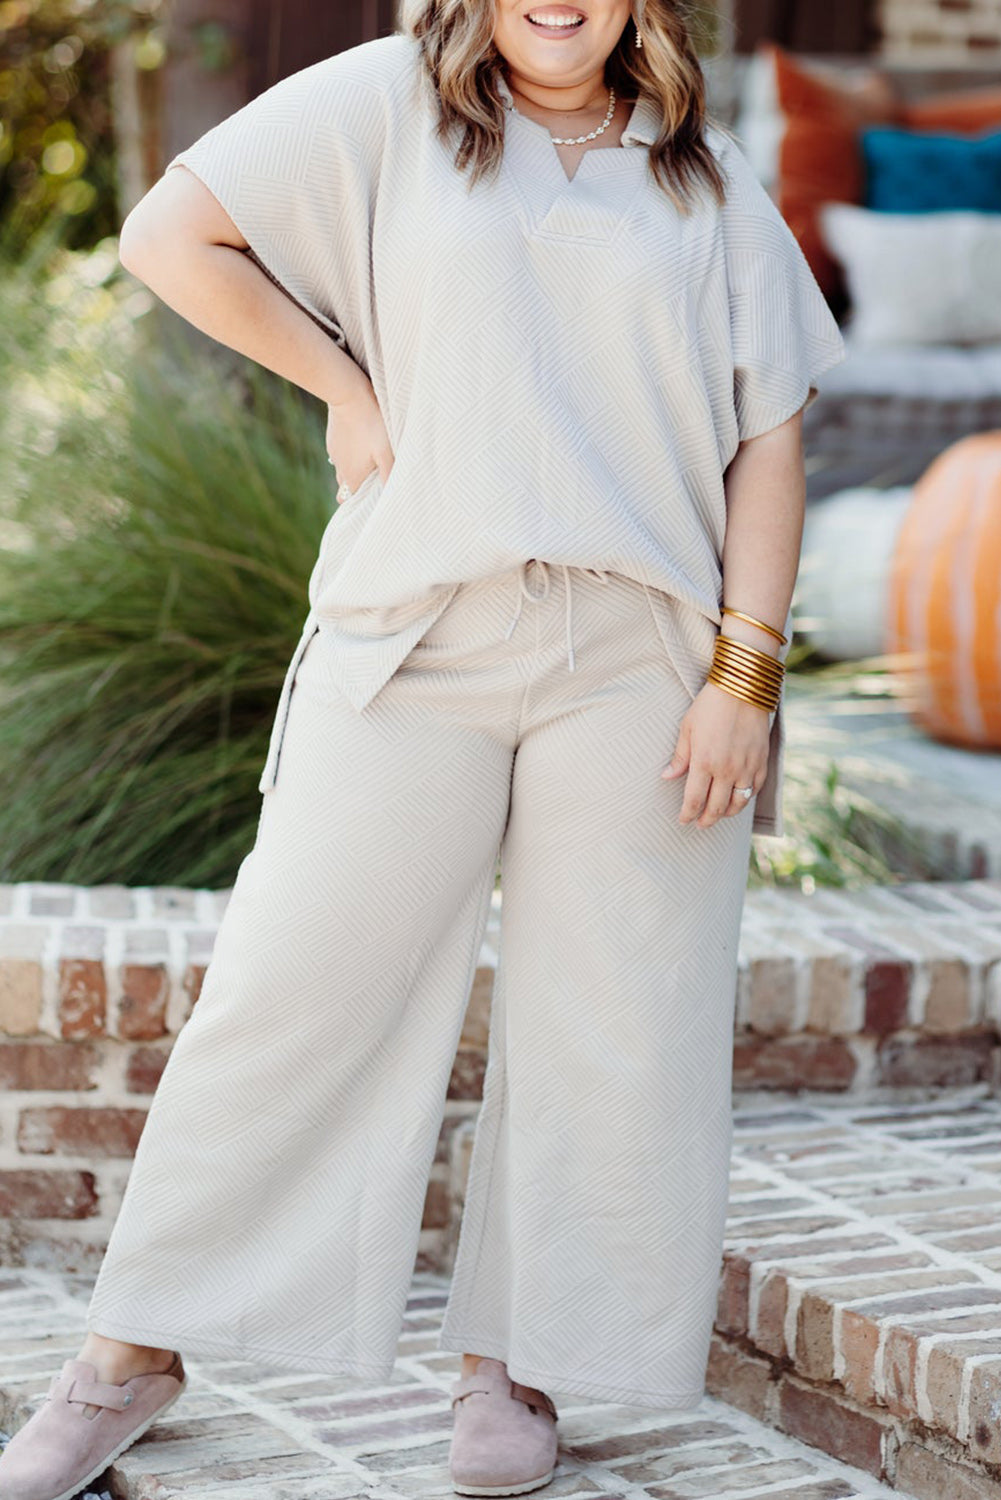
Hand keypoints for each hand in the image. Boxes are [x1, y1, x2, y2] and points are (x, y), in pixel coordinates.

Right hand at [325, 379, 393, 492]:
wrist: (348, 394)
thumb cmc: (372, 424)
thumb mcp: (386, 452)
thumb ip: (389, 476)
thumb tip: (393, 498)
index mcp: (352, 478)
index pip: (351, 502)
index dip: (362, 503)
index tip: (374, 497)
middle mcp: (340, 470)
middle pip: (347, 488)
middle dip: (359, 488)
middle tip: (376, 479)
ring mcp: (334, 454)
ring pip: (343, 470)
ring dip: (355, 469)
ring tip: (371, 460)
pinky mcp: (332, 439)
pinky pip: (341, 453)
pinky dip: (350, 454)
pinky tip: (362, 442)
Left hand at [661, 681, 770, 827]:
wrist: (743, 689)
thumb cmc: (710, 705)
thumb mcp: (687, 728)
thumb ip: (680, 756)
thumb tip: (667, 777)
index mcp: (704, 761)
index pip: (694, 799)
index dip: (687, 814)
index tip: (683, 820)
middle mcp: (726, 769)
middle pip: (716, 807)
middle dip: (706, 819)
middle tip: (699, 824)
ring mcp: (746, 767)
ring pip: (738, 803)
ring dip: (726, 814)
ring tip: (718, 815)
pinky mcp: (761, 762)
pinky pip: (754, 789)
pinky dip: (746, 798)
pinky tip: (738, 799)